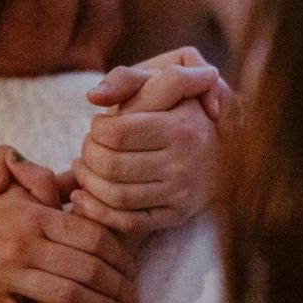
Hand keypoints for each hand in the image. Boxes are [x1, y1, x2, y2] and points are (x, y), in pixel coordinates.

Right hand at [0, 182, 135, 302]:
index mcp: (33, 216)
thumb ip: (44, 189)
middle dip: (120, 287)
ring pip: (70, 298)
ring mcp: (7, 276)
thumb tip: (81, 184)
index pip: (95, 235)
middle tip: (135, 300)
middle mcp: (24, 244)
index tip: (133, 269)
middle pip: (91, 268)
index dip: (122, 256)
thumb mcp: (6, 194)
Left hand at [70, 47, 239, 232]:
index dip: (97, 129)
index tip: (98, 125)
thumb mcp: (160, 84)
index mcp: (182, 128)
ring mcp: (181, 194)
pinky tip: (83, 197)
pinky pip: (128, 223)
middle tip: (87, 147)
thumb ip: (126, 79)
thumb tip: (93, 96)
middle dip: (88, 155)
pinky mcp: (175, 216)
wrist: (220, 147)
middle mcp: (185, 164)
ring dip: (87, 182)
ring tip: (83, 168)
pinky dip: (98, 211)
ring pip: (116, 196)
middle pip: (112, 166)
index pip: (117, 133)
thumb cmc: (178, 109)